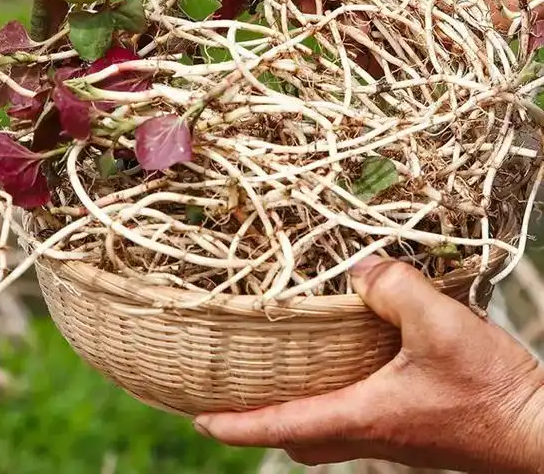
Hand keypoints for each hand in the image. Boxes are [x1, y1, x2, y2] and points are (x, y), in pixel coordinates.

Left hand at [194, 258, 543, 472]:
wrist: (537, 433)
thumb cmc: (489, 389)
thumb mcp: (439, 325)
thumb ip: (393, 289)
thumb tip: (357, 270)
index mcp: (364, 417)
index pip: (284, 425)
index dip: (237, 424)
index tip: (197, 418)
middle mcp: (372, 435)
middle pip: (299, 438)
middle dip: (260, 421)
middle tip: (231, 395)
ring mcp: (394, 437)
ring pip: (328, 431)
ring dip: (297, 408)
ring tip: (278, 372)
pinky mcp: (415, 428)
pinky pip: (358, 418)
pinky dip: (335, 396)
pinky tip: (347, 361)